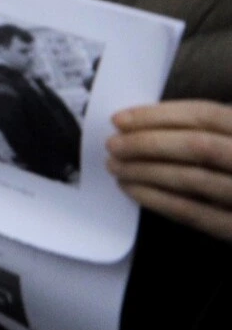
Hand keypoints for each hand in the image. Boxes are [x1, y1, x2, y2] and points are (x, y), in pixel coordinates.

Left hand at [109, 101, 231, 241]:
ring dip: (146, 172)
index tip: (120, 118)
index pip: (206, 115)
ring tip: (115, 167)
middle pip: (197, 147)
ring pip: (194, 180)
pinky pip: (197, 214)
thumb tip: (154, 122)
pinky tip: (134, 191)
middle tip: (112, 145)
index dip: (160, 115)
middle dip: (148, 144)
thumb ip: (217, 127)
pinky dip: (160, 201)